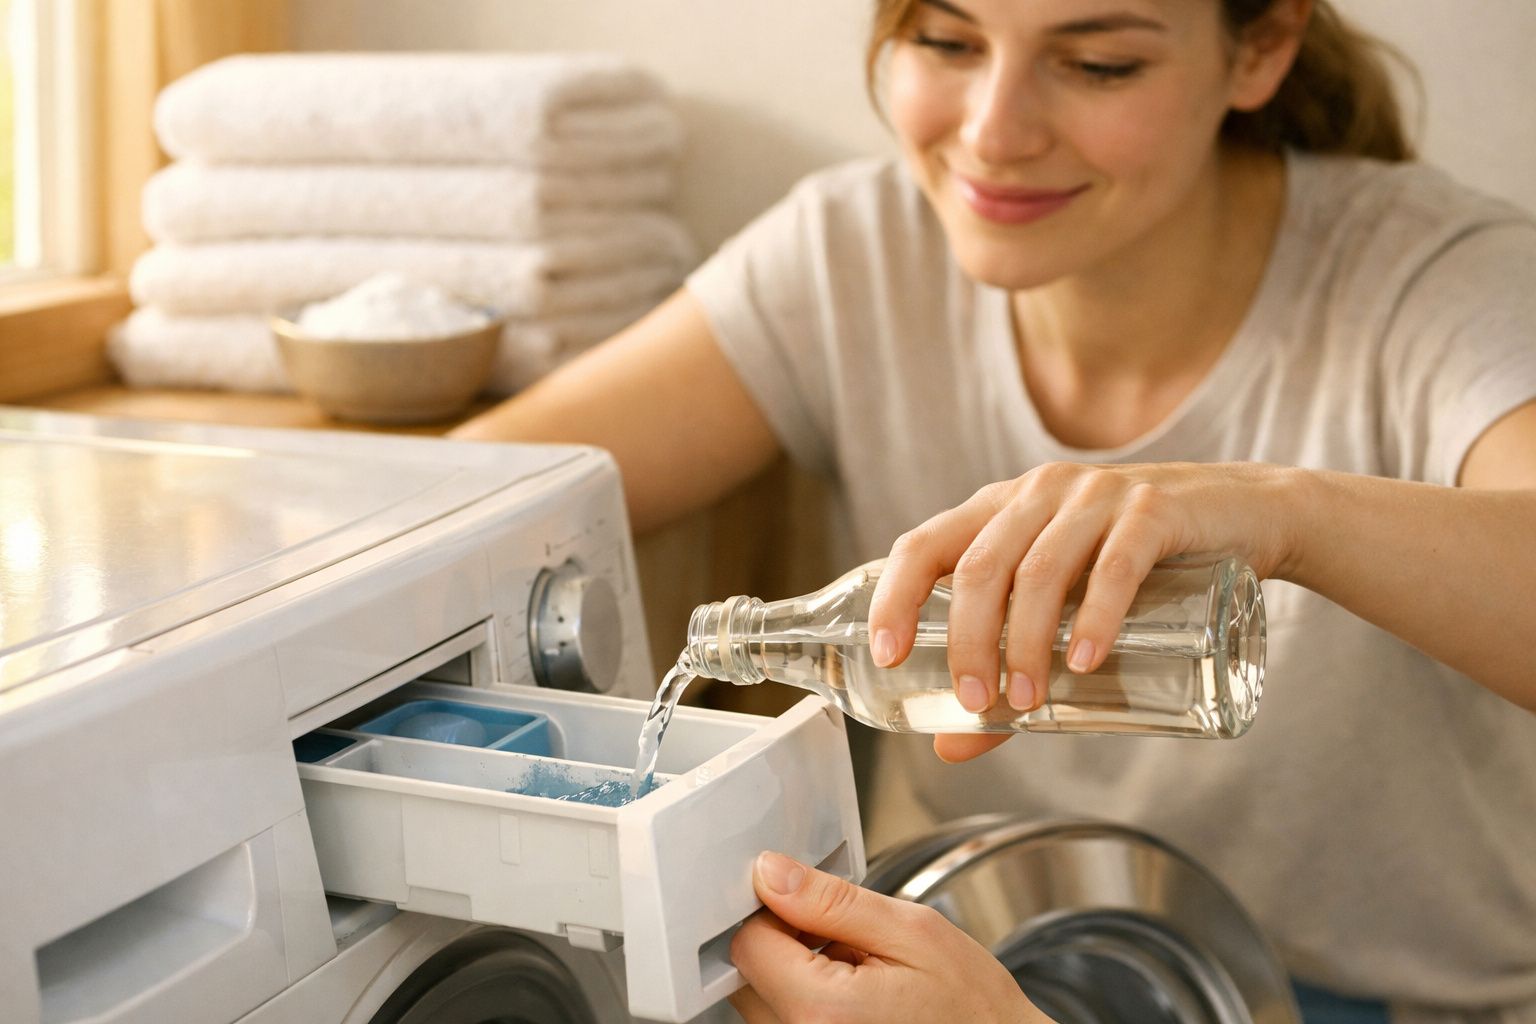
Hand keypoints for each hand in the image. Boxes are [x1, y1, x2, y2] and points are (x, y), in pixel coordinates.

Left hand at [729, 851, 1050, 1023]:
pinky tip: (856, 996)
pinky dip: (809, 1001)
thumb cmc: (972, 1008)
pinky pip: (785, 1022)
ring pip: (763, 999)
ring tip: (859, 970)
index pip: (748, 942)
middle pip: (748, 974)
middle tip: (847, 938)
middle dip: (785, 942)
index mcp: (822, 1010)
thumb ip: (831, 901)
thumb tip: (771, 872)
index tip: (810, 902)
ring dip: (797, 973)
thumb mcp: (912, 932)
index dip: (774, 909)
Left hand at [866, 461, 1298, 762]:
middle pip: (979, 567)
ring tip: (1028, 702)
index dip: (896, 597)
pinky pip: (1115, 564)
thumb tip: (949, 746)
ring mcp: (1096, 497)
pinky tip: (1087, 662)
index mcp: (999, 510)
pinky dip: (1095, 616)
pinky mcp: (1155, 511)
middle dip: (969, 641)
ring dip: (1026, 642)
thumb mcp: (1065, 612)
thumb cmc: (1137, 568)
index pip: (924, 545)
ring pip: (1040, 570)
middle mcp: (1038, 494)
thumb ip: (1010, 673)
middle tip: (976, 704)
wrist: (1246, 516)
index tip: (886, 655)